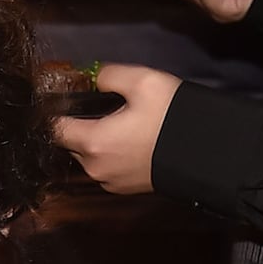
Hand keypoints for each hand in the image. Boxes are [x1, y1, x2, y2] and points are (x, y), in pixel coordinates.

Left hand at [55, 64, 181, 194]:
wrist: (208, 153)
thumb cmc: (173, 118)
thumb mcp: (143, 82)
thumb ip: (109, 75)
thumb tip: (93, 76)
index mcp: (92, 143)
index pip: (54, 128)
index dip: (55, 111)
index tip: (64, 98)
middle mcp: (94, 167)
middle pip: (70, 143)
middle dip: (79, 124)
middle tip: (100, 106)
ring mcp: (108, 182)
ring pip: (87, 156)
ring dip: (95, 139)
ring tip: (118, 121)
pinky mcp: (123, 189)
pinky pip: (105, 167)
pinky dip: (109, 153)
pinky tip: (129, 139)